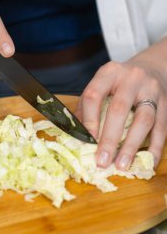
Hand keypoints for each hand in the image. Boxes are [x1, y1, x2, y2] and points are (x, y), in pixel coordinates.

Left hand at [76, 38, 166, 168]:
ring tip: (122, 165)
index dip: (89, 119)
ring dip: (132, 145)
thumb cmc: (118, 83)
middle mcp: (131, 78)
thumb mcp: (101, 85)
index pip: (94, 95)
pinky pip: (161, 127)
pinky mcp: (166, 103)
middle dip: (109, 138)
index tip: (87, 141)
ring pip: (143, 119)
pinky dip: (155, 146)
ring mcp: (151, 90)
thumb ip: (87, 106)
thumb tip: (76, 136)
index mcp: (109, 73)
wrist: (151, 68)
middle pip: (119, 109)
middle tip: (102, 161)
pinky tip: (148, 161)